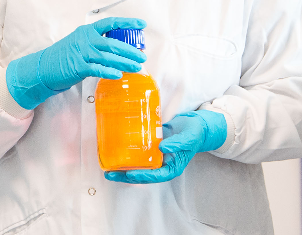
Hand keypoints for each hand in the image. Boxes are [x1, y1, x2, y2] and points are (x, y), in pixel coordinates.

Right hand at [5, 17, 147, 110]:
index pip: (110, 23)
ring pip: (108, 57)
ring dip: (125, 63)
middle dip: (130, 50)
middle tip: (142, 56)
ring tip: (137, 68)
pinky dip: (109, 72)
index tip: (141, 25)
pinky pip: (98, 69)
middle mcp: (86, 39)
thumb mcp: (80, 43)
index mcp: (87, 31)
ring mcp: (82, 53)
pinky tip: (119, 75)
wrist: (44, 67)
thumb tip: (118, 49)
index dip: (127, 23)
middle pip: (113, 43)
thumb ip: (96, 43)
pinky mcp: (79, 67)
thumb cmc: (64, 56)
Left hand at [106, 110, 227, 183]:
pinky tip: (116, 154)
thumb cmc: (194, 133)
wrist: (194, 125)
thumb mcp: (188, 137)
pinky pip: (138, 156)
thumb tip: (162, 148)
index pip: (156, 176)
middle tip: (110, 174)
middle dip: (126, 176)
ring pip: (138, 167)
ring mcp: (156, 159)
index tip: (129, 174)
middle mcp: (163, 166)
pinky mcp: (151, 150)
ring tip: (107, 168)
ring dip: (123, 169)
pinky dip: (128, 157)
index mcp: (173, 168)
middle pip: (143, 175)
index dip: (142, 176)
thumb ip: (177, 143)